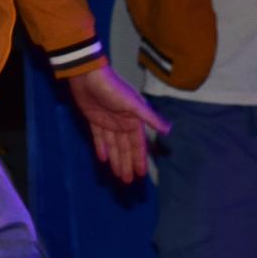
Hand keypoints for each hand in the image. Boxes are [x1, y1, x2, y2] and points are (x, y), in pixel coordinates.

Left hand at [66, 65, 169, 182]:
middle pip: (125, 148)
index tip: (142, 175)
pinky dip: (101, 147)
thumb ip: (149, 117)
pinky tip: (102, 159)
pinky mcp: (93, 119)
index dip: (139, 160)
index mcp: (133, 121)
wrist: (87, 75)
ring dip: (115, 159)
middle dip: (127, 164)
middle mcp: (122, 123)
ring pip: (113, 145)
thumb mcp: (133, 104)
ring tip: (118, 175)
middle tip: (128, 181)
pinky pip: (98, 137)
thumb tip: (169, 130)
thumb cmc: (112, 88)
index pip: (137, 145)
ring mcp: (107, 122)